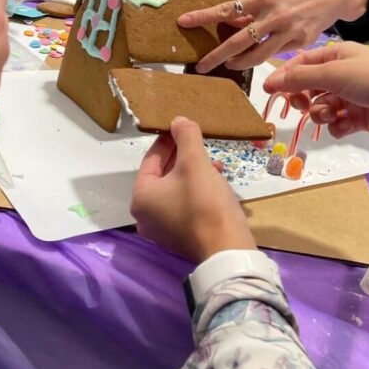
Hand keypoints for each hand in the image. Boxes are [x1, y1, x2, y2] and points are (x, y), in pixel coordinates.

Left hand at [131, 117, 255, 262]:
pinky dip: (195, 190)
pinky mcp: (180, 237)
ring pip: (175, 190)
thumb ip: (186, 137)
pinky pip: (183, 204)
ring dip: (192, 172)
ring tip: (213, 162)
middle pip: (163, 175)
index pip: (151, 159)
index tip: (182, 127)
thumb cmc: (205, 202)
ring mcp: (162, 230)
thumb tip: (178, 120)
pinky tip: (215, 182)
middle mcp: (145, 216)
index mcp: (141, 198)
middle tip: (198, 142)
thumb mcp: (195, 162)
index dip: (168, 140)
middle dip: (182, 156)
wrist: (227, 247)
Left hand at [178, 0, 368, 71]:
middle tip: (201, 65)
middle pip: (238, 40)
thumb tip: (232, 19)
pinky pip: (276, 54)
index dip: (204, 17)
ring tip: (229, 65)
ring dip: (240, 62)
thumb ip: (254, 7)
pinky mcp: (301, 43)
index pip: (227, 9)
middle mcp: (274, 16)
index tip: (184, 22)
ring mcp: (289, 32)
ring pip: (257, 55)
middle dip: (217, 55)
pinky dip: (264, 55)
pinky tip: (258, 55)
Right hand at [264, 42, 368, 143]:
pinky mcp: (361, 117)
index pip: (303, 63)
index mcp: (337, 54)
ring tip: (331, 115)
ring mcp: (352, 96)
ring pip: (322, 106)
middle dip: (303, 97)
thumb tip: (271, 80)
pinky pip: (338, 123)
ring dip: (321, 113)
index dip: (286, 76)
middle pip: (310, 86)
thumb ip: (301, 78)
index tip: (269, 91)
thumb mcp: (334, 73)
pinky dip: (338, 126)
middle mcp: (343, 73)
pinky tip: (345, 125)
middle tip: (302, 106)